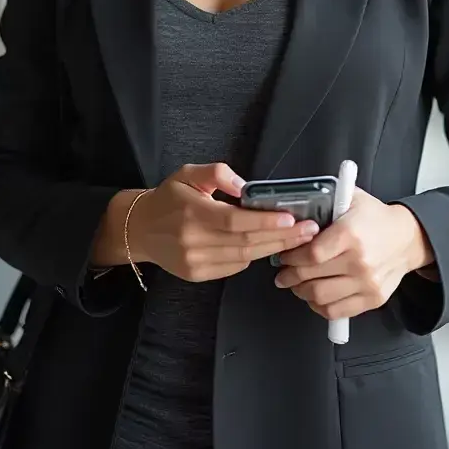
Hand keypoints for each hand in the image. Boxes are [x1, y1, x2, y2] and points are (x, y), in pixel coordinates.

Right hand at [129, 163, 318, 283]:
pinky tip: (269, 246)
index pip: (235, 221)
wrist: (139, 228)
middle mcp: (194, 242)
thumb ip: (217, 173)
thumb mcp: (188, 173)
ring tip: (298, 239)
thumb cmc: (168, 197)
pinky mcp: (197, 275)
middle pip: (245, 242)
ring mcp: (195, 262)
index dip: (265, 221)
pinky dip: (253, 256)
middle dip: (281, 237)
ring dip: (273, 249)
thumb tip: (245, 186)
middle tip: (309, 230)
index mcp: (192, 213)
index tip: (291, 218)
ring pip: (243, 258)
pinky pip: (233, 267)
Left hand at [273, 189, 431, 320]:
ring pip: (321, 297)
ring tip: (295, 284)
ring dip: (301, 292)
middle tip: (282, 272)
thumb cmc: (375, 218)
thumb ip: (325, 202)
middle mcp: (360, 261)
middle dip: (290, 276)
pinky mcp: (373, 299)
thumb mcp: (351, 198)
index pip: (312, 254)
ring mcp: (367, 283)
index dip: (292, 257)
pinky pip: (337, 311)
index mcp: (350, 234)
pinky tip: (314, 297)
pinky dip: (319, 307)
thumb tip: (296, 212)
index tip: (284, 255)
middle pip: (312, 277)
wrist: (407, 238)